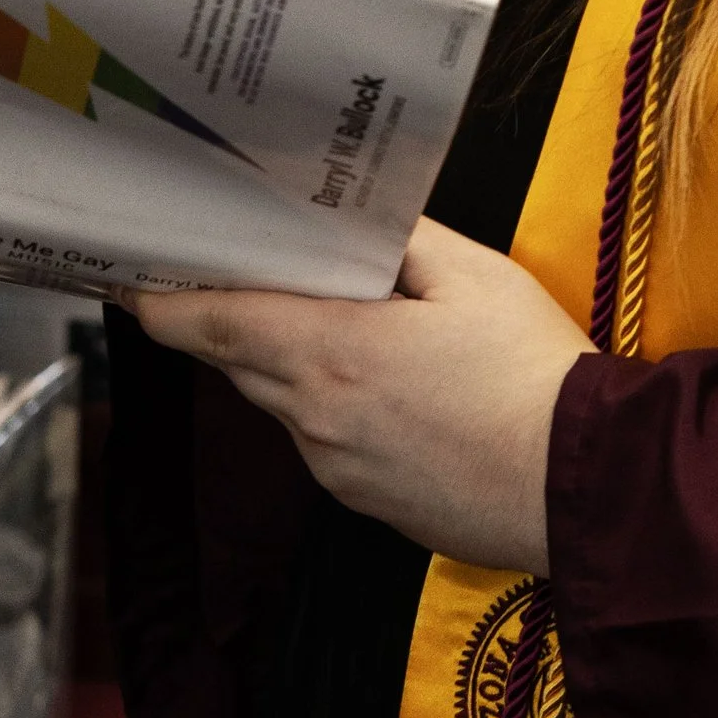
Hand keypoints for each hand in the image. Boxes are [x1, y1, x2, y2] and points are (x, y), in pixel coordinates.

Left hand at [125, 217, 594, 572]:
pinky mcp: (366, 502)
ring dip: (295, 362)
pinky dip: (337, 407)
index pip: (204, 324)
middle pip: (238, 360)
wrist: (586, 489)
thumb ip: (402, 238)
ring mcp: (336, 469)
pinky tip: (397, 388)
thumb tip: (355, 215)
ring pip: (285, 402)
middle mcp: (312, 418)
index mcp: (326, 352)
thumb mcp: (475, 275)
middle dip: (233, 317)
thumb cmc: (532, 375)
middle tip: (241, 271)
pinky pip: (327, 442)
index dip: (158, 297)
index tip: (131, 274)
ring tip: (345, 322)